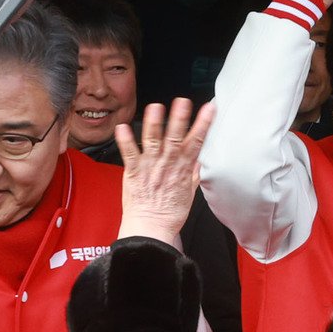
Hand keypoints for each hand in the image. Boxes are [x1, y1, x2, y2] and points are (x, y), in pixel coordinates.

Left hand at [116, 98, 214, 242]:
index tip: (209, 109)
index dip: (203, 125)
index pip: (196, 142)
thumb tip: (200, 160)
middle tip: (183, 102)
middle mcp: (167, 165)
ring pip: (153, 141)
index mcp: (182, 169)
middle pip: (175, 138)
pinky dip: (125, 141)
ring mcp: (150, 167)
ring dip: (154, 123)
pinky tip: (122, 127)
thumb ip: (193, 174)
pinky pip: (129, 153)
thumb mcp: (189, 193)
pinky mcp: (133, 172)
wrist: (150, 229)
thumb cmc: (169, 213)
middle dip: (179, 119)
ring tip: (156, 107)